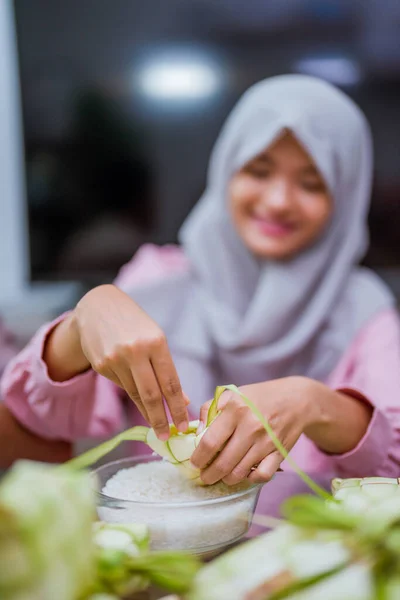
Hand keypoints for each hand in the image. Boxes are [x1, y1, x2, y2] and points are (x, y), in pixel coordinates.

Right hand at [48, 285, 188, 438]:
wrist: (98, 307)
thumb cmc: (135, 323)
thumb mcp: (156, 339)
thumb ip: (167, 370)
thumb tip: (183, 400)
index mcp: (155, 342)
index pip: (170, 382)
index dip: (177, 407)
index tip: (183, 425)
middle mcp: (135, 351)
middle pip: (151, 395)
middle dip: (160, 419)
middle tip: (166, 436)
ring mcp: (115, 359)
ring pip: (135, 393)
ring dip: (147, 411)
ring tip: (156, 424)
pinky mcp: (101, 365)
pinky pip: (121, 386)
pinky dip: (132, 393)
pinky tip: (137, 396)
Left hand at [192, 377, 314, 484]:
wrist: (296, 399)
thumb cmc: (259, 397)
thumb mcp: (232, 394)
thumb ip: (210, 410)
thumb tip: (197, 433)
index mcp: (236, 409)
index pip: (210, 442)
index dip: (198, 458)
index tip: (195, 463)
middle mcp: (251, 426)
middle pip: (223, 463)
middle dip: (209, 475)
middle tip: (205, 476)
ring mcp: (267, 442)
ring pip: (240, 473)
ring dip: (226, 479)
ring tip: (222, 475)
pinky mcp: (280, 453)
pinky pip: (261, 476)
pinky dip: (250, 479)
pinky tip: (245, 473)